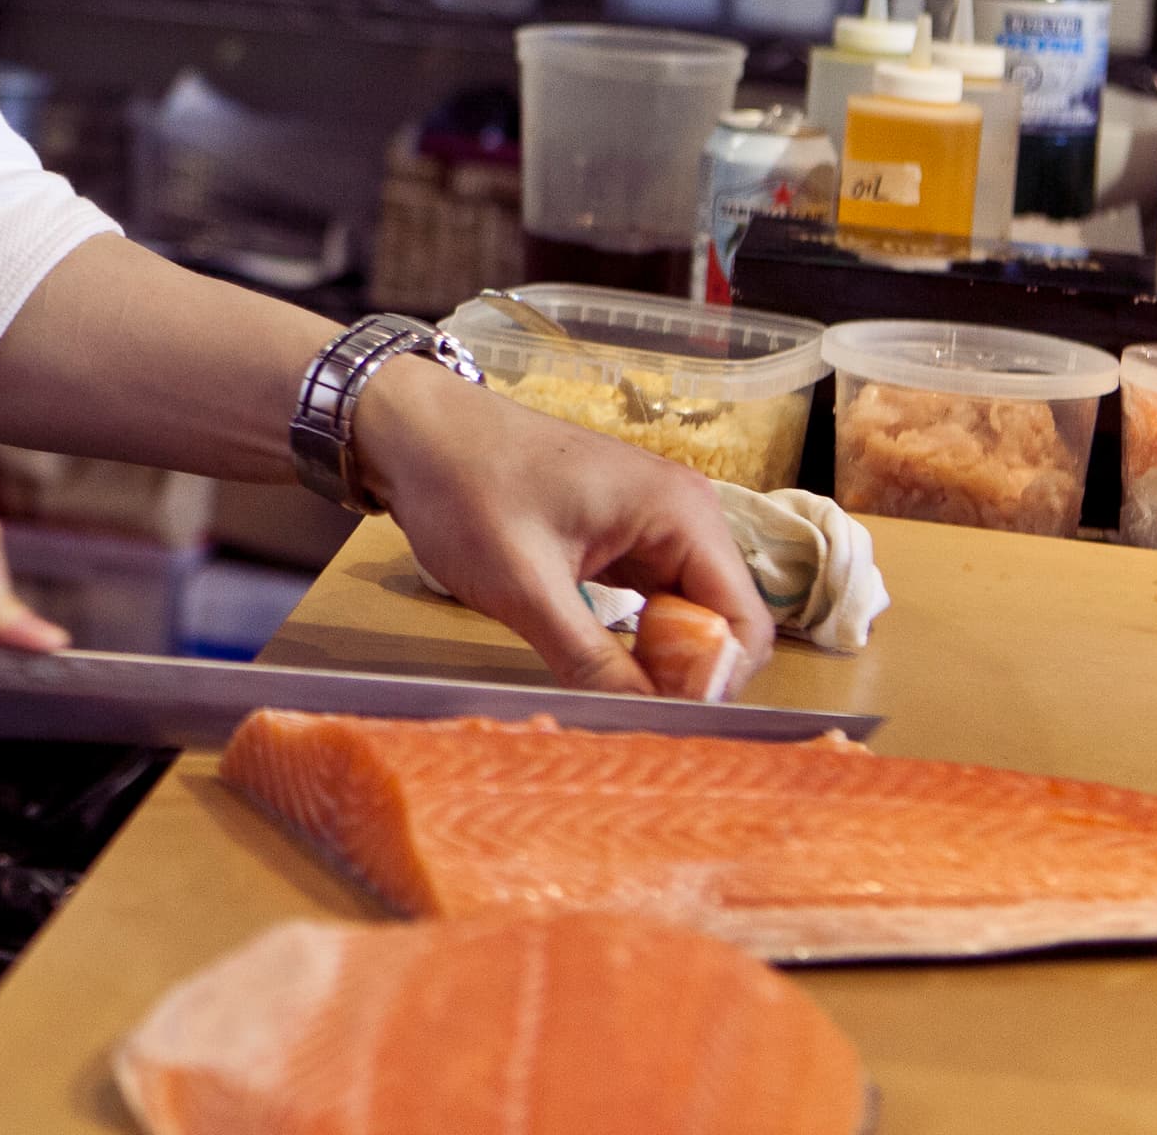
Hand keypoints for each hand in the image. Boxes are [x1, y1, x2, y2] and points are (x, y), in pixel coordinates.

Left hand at [356, 357, 772, 699]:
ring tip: (609, 693)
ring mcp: (655, 525)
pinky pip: (653, 605)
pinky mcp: (623, 539)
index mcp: (682, 512)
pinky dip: (636, 641)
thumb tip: (647, 725)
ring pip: (687, 619)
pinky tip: (600, 665)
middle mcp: (684, 515)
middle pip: (721, 624)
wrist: (412, 432)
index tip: (663, 720)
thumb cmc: (467, 491)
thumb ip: (592, 660)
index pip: (744, 623)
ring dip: (658, 662)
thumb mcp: (526, 587)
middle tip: (626, 711)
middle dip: (686, 677)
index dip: (715, 682)